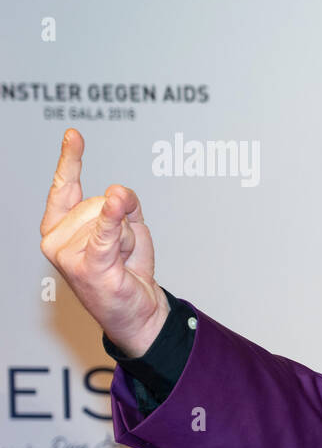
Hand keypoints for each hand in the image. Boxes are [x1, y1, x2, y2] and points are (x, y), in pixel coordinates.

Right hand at [39, 128, 168, 357]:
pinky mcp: (88, 267)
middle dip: (123, 223)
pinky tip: (117, 205)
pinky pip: (105, 234)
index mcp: (60, 227)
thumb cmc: (128, 270)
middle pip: (100, 202)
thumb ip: (125, 204)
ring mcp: (68, 254)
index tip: (73, 135)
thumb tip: (118, 193)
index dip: (70, 160)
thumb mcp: (130, 228)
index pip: (64, 187)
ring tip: (122, 262)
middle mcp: (56, 240)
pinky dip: (111, 221)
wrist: (138, 312)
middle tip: (121, 252)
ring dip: (128, 238)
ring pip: (111, 219)